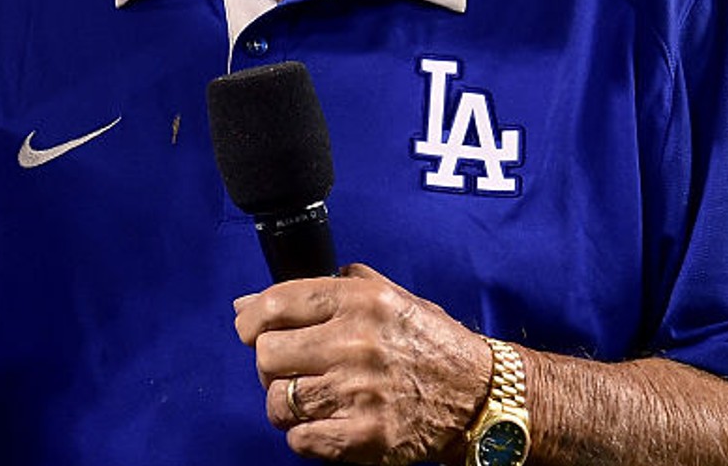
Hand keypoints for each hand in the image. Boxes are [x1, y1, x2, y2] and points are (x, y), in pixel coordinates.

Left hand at [232, 263, 489, 464]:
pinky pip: (300, 439)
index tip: (249, 330)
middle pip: (267, 354)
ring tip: (308, 400)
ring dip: (284, 404)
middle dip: (269, 364)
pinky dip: (304, 435)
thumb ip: (322, 289)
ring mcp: (359, 392)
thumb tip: (247, 302)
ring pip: (277, 401)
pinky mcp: (366, 436)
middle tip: (287, 369)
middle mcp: (356, 343)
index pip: (274, 304)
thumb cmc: (426, 342)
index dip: (249, 320)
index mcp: (359, 302)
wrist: (480, 396)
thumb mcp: (386, 295)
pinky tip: (323, 424)